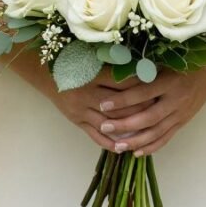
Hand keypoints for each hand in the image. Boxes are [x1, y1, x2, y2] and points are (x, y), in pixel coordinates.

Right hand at [8, 58, 154, 151]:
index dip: (141, 86)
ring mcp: (81, 111)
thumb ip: (114, 65)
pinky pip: (96, 136)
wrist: (46, 73)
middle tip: (159, 109)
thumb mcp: (92, 59)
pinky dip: (111, 143)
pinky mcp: (77, 122)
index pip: (123, 83)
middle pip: (119, 106)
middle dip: (140, 108)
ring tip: (147, 131)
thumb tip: (143, 68)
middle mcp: (86, 95)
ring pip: (109, 123)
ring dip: (128, 129)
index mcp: (92, 76)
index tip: (158, 87)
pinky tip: (125, 147)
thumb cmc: (73, 63)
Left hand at [96, 66, 205, 156]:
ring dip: (136, 141)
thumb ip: (143, 72)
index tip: (102, 105)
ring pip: (156, 132)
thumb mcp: (163, 63)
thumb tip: (114, 77)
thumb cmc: (180, 64)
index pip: (142, 93)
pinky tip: (136, 152)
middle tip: (104, 127)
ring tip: (117, 146)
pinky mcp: (182, 122)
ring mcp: (180, 114)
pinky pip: (166, 138)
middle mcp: (175, 100)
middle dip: (124, 124)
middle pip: (148, 117)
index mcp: (169, 81)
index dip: (122, 100)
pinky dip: (152, 147)